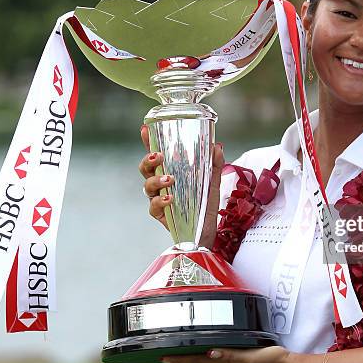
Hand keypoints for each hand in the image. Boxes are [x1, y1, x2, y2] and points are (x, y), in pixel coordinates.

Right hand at [139, 124, 224, 247]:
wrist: (207, 233)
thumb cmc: (205, 207)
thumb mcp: (212, 184)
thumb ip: (214, 166)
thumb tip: (217, 146)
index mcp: (170, 172)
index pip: (157, 155)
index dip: (149, 142)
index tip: (146, 129)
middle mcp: (160, 185)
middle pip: (145, 169)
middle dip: (148, 160)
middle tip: (159, 156)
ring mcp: (158, 199)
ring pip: (146, 186)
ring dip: (156, 180)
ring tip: (170, 179)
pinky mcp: (161, 215)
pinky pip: (154, 206)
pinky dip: (161, 201)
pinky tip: (170, 198)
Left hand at [161, 346, 290, 362]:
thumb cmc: (267, 359)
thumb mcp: (248, 355)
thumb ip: (229, 354)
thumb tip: (211, 352)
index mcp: (225, 362)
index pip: (197, 360)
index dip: (181, 359)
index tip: (166, 357)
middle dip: (181, 361)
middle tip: (166, 357)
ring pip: (205, 362)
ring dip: (191, 359)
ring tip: (179, 356)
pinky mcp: (237, 360)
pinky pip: (216, 359)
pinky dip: (206, 356)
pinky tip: (206, 353)